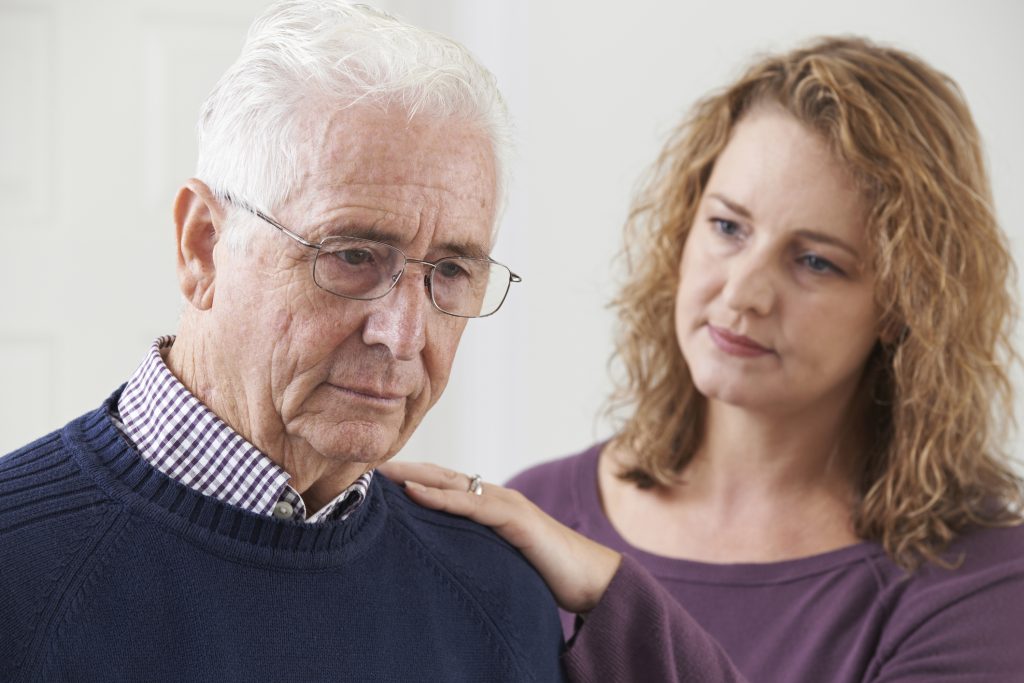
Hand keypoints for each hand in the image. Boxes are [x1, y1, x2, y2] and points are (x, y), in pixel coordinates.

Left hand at [377, 461, 621, 613]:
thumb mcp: (501, 559)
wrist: (593, 580)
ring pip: (451, 483)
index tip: (374, 478)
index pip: (443, 484)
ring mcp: (506, 505)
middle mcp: (495, 497)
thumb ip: (475, 551)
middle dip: (403, 468)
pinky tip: (413, 493)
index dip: (410, 477)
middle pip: (440, 475)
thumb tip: (442, 561)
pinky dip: (439, 497)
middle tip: (363, 466)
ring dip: (412, 475)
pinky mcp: (516, 520)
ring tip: (377, 472)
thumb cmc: (548, 573)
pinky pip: (471, 506)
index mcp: (490, 506)